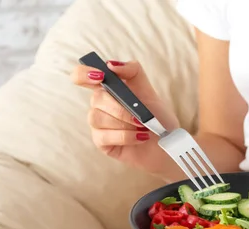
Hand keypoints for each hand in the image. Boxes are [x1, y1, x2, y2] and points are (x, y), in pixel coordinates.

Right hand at [71, 60, 180, 179]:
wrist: (167, 144)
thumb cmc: (158, 118)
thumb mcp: (149, 91)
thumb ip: (133, 72)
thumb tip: (112, 65)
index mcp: (109, 89)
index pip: (81, 75)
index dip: (84, 74)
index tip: (100, 77)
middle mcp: (100, 105)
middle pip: (96, 98)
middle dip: (120, 108)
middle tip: (141, 117)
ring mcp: (99, 124)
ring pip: (98, 118)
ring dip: (125, 123)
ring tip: (143, 128)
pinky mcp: (101, 142)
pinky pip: (104, 136)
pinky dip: (126, 136)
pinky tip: (140, 138)